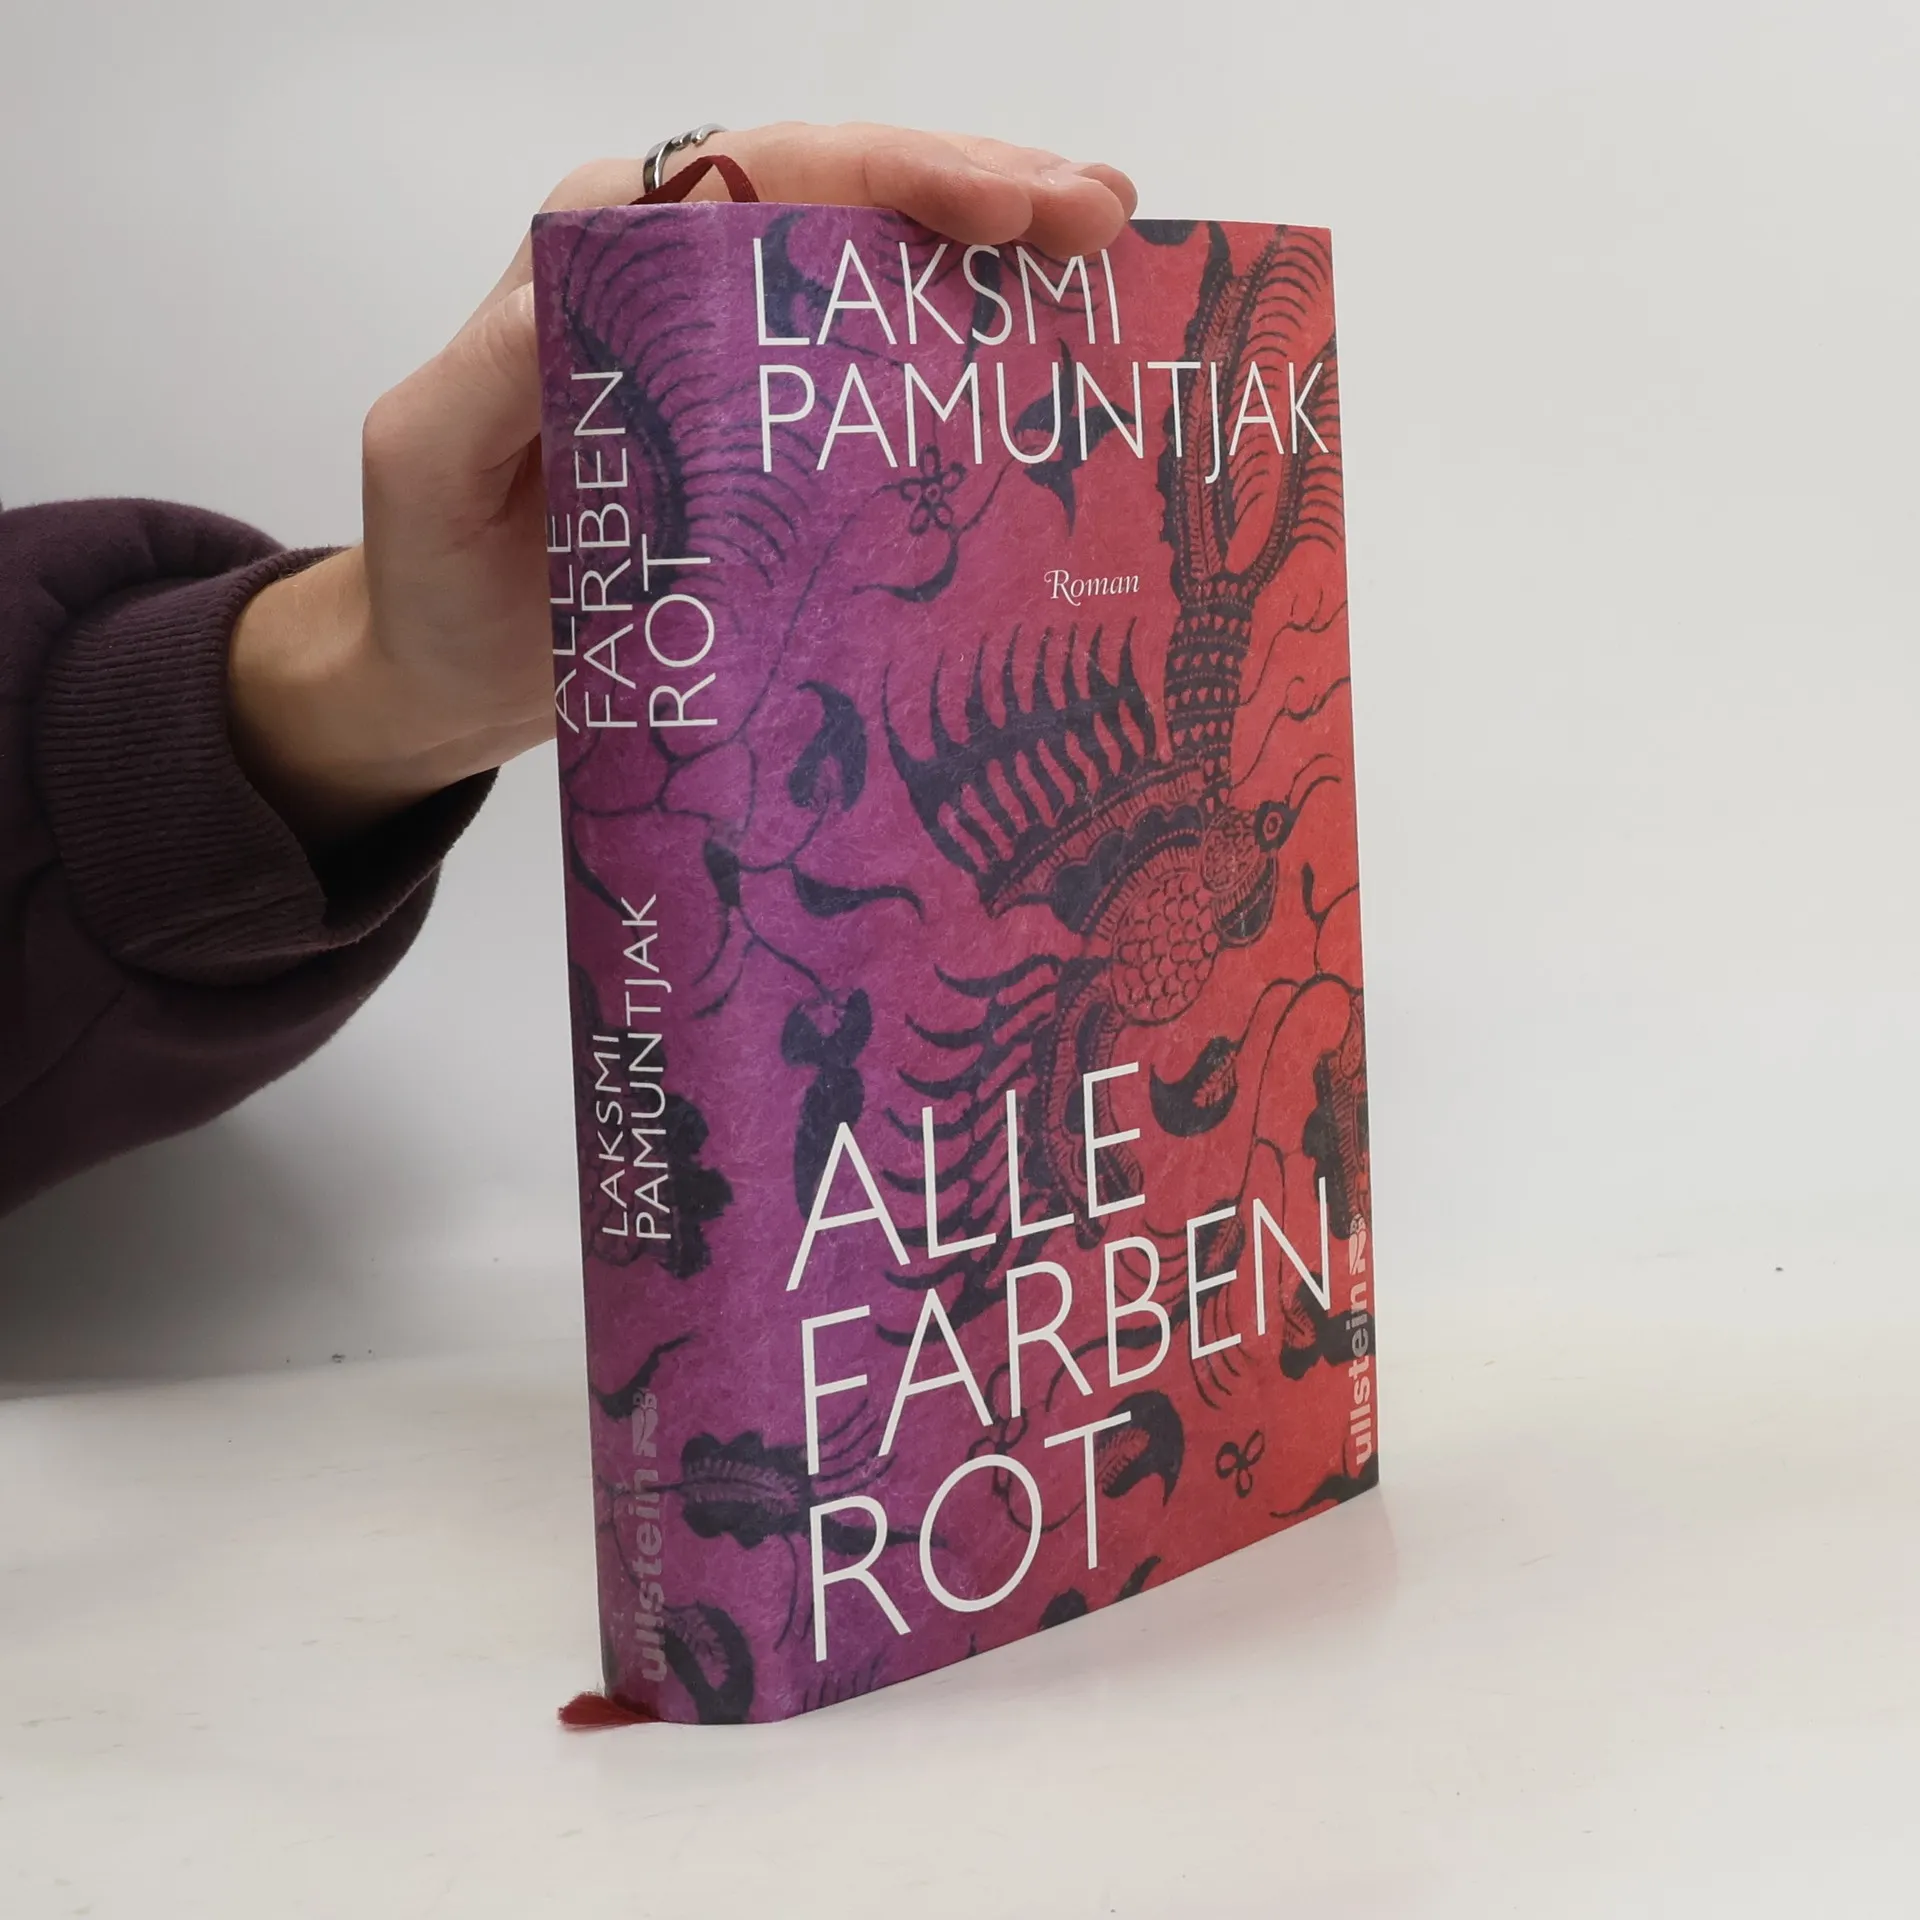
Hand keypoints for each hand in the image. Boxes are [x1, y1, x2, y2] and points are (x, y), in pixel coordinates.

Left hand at [228, 123, 1137, 844]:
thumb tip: (590, 290)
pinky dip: (969, 357)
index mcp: (606, 255)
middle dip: (980, 192)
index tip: (1003, 205)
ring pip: (883, 271)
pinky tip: (1049, 356)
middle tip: (1098, 216)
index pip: (763, 174)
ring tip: (1109, 252)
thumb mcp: (433, 463)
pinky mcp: (776, 443)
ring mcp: (741, 362)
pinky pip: (883, 378)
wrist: (446, 677)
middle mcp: (685, 283)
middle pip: (847, 200)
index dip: (892, 174)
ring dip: (999, 258)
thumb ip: (494, 373)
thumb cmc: (431, 574)